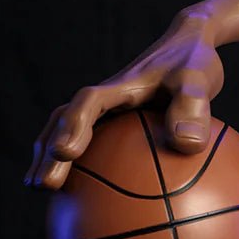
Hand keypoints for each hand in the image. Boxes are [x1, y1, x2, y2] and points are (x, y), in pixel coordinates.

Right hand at [24, 17, 223, 189]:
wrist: (191, 43)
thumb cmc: (194, 60)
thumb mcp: (198, 78)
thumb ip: (194, 106)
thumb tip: (186, 145)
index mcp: (121, 86)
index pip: (90, 103)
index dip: (75, 126)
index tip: (65, 152)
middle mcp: (108, 99)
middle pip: (66, 121)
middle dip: (48, 153)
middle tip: (40, 185)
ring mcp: (110, 110)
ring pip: (71, 131)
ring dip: (53, 157)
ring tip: (42, 189)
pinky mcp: (120, 120)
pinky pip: (98, 143)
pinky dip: (87, 165)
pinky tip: (91, 194)